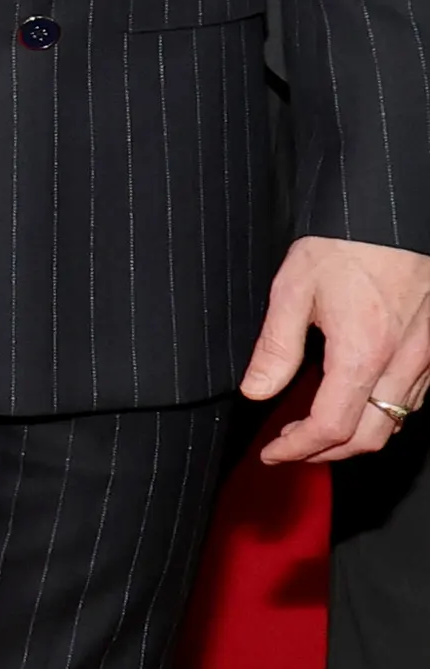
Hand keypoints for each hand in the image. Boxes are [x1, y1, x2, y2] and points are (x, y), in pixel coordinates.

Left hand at [240, 234, 429, 465]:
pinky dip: (384, 414)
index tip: (273, 452)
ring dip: (356, 437)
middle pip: (370, 438)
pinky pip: (415, 400)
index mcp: (363, 352)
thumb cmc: (345, 244)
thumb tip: (255, 390)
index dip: (299, 449)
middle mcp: (403, 362)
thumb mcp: (294, 288)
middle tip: (291, 448)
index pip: (332, 426)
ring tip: (316, 431)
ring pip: (397, 423)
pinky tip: (355, 402)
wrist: (393, 215)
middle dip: (326, 453)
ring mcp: (427, 358)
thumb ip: (275, 347)